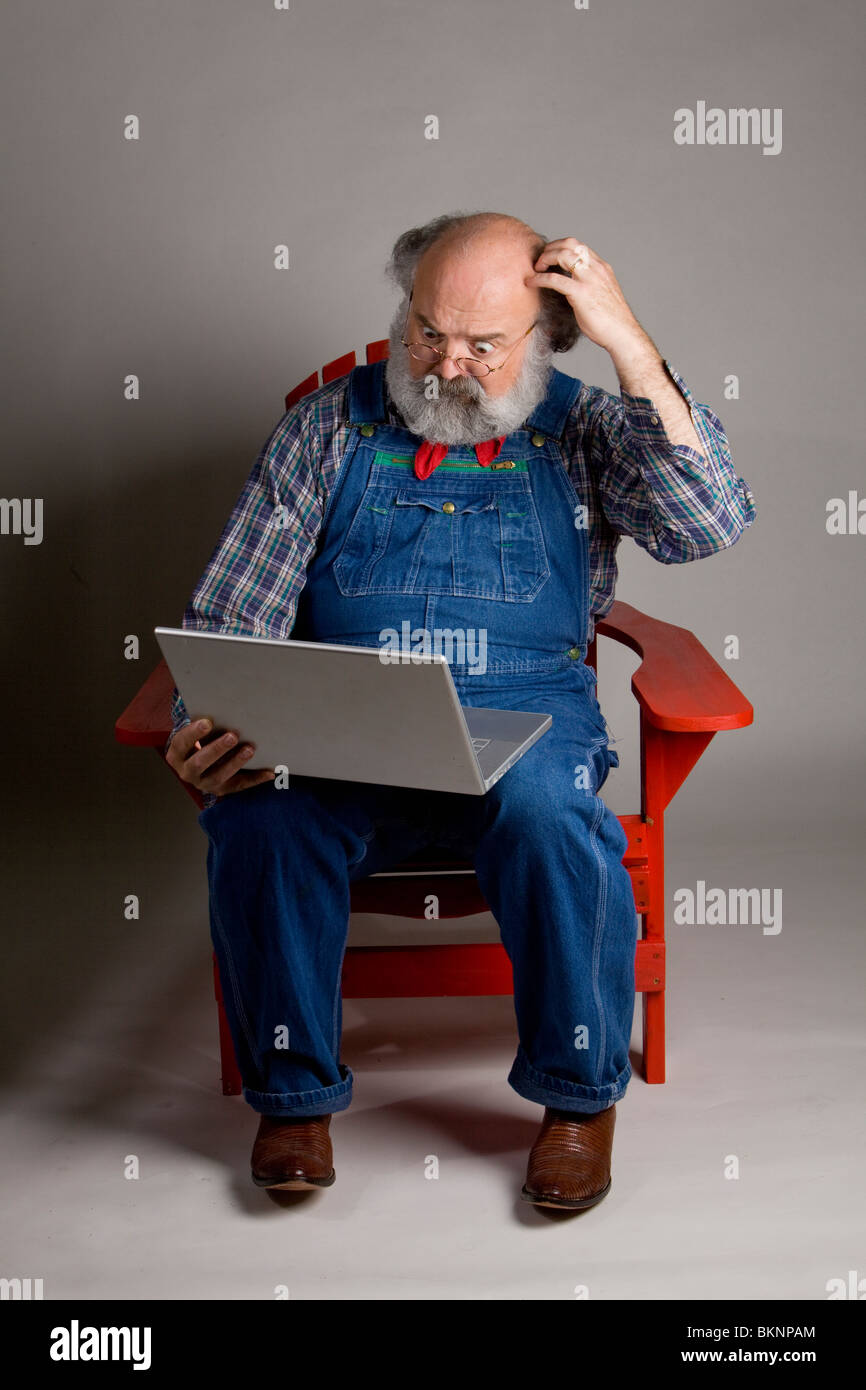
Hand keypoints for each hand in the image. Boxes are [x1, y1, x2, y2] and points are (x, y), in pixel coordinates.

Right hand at [166, 718, 275, 796]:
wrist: (198, 762)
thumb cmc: (200, 739)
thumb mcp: (195, 732)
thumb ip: (203, 724)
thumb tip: (225, 707)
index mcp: (177, 755)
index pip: (181, 743)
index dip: (193, 733)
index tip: (208, 722)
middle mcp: (188, 772)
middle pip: (199, 763)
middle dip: (217, 749)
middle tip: (233, 735)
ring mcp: (204, 783)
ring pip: (219, 776)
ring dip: (235, 762)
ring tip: (250, 749)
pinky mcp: (222, 790)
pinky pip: (239, 785)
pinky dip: (255, 779)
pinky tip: (269, 772)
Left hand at [524, 238, 648, 356]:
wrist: (623, 334)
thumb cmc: (612, 321)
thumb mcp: (601, 295)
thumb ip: (589, 286)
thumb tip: (571, 289)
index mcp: (602, 268)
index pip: (578, 245)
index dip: (560, 247)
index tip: (549, 256)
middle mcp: (596, 269)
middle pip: (569, 243)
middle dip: (551, 248)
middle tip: (540, 261)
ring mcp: (589, 279)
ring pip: (562, 254)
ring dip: (545, 258)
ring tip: (536, 268)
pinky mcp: (581, 293)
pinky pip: (555, 279)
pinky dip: (539, 278)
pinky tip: (531, 282)